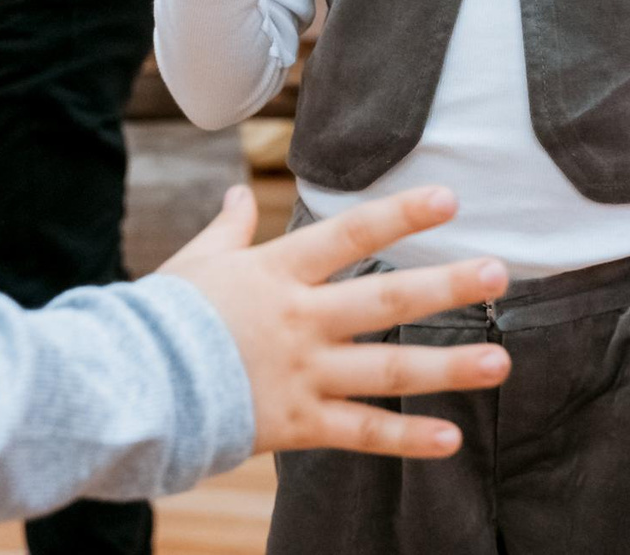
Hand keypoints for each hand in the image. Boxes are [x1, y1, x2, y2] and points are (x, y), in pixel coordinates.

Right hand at [159, 185, 509, 456]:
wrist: (129, 385)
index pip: (350, 233)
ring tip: (500, 359)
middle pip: (386, 300)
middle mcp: (300, 321)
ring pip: (387, 371)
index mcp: (277, 272)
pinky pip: (361, 432)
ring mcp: (302, 375)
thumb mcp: (196, 261)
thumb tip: (237, 193)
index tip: (450, 198)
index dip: (401, 215)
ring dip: (447, 366)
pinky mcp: (297, 424)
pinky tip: (452, 437)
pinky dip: (407, 438)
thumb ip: (228, 230)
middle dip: (447, 286)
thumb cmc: (160, 317)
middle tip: (500, 271)